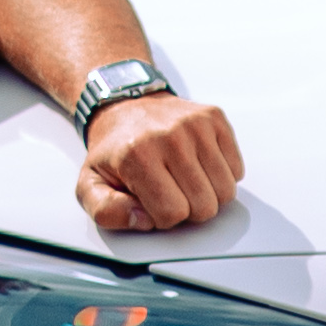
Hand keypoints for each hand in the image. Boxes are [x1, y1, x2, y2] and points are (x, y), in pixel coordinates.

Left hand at [76, 93, 243, 236]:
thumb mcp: (89, 184)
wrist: (127, 106)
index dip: (163, 217)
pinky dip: (220, 175)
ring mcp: (196, 125)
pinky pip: (236, 170)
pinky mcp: (215, 118)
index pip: (173, 213)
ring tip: (185, 180)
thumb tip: (141, 219)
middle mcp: (169, 136)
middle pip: (205, 206)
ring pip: (225, 191)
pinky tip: (198, 165)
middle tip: (171, 193)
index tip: (153, 203)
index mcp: (137, 155)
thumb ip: (106, 211)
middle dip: (188, 209)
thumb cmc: (114, 150)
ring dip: (207, 194)